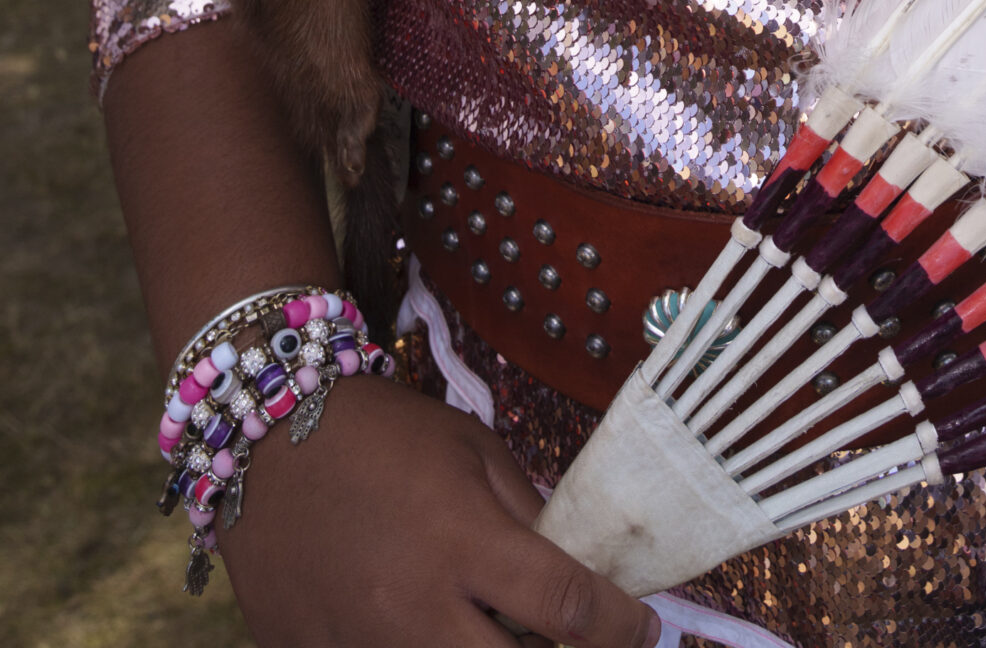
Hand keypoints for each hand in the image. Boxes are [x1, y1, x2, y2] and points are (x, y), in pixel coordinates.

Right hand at [219, 371, 659, 647]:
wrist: (266, 439)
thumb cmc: (381, 434)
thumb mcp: (471, 450)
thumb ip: (526, 516)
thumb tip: (577, 571)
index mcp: (464, 540)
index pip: (569, 610)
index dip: (622, 630)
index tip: (645, 629)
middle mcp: (416, 608)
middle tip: (582, 645)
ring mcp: (363, 647)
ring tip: (504, 629)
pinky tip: (433, 628)